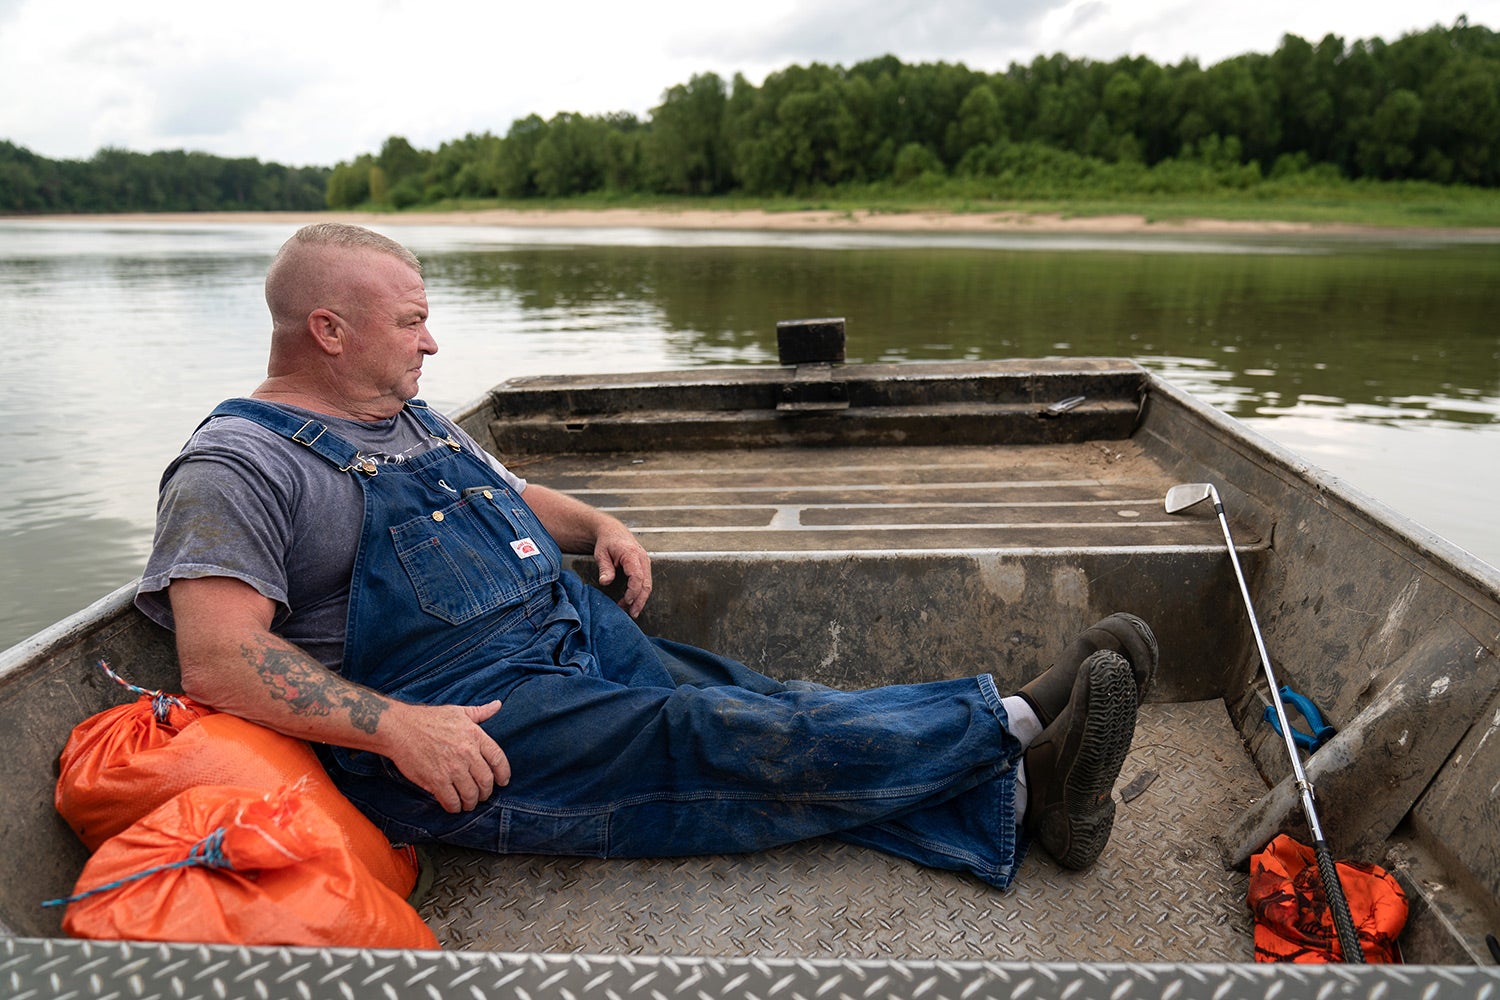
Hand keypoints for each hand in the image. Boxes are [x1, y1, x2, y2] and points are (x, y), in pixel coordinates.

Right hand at [383, 700, 509, 812]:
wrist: (400, 728)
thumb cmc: (428, 719)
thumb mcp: (458, 711)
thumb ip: (480, 712)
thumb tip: (497, 705)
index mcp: (475, 736)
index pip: (498, 759)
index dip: (503, 773)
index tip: (503, 781)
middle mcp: (467, 753)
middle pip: (486, 780)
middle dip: (486, 792)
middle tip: (483, 795)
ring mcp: (452, 768)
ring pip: (471, 794)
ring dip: (471, 802)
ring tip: (468, 803)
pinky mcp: (436, 780)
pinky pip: (451, 801)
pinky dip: (454, 807)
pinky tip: (454, 806)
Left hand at [595, 523, 652, 616]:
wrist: (613, 531)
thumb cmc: (606, 542)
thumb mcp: (601, 554)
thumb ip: (605, 568)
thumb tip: (605, 582)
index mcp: (631, 554)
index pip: (637, 576)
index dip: (633, 591)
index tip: (626, 601)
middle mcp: (642, 558)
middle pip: (646, 583)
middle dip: (640, 600)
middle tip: (632, 613)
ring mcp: (645, 562)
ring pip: (648, 585)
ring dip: (640, 599)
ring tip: (631, 611)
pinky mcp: (644, 566)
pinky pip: (645, 582)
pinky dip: (640, 593)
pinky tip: (631, 602)